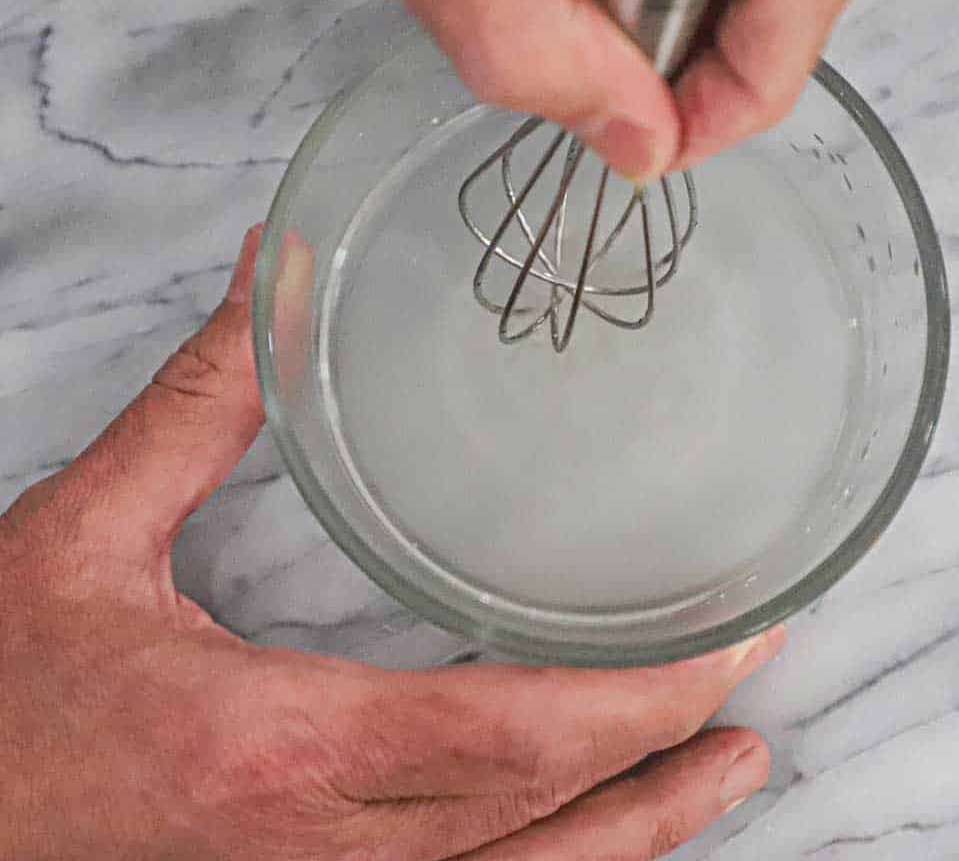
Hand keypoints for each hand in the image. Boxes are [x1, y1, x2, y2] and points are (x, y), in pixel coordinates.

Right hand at [0, 227, 781, 859]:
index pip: (513, 739)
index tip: (730, 637)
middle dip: (672, 739)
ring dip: (650, 827)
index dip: (640, 701)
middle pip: (546, 811)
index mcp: (281, 746)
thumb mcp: (83, 535)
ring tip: (741, 761)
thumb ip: (202, 400)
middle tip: (760, 662)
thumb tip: (274, 270)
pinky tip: (611, 828)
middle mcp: (323, 849)